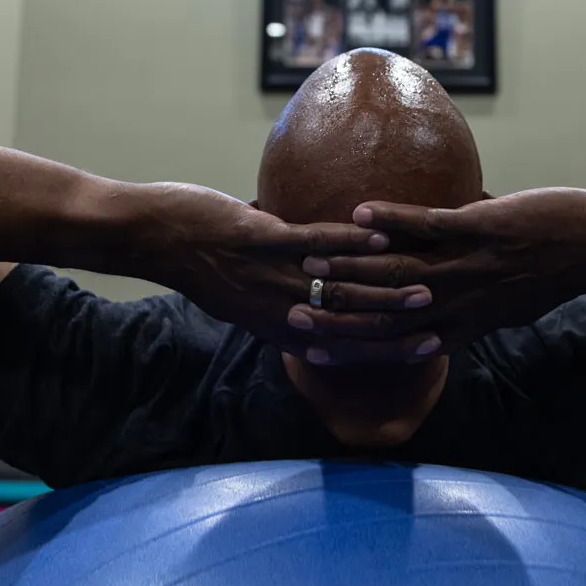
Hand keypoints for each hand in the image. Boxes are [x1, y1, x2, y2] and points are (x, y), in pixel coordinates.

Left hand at [124, 183, 440, 361]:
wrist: (151, 238)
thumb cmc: (193, 260)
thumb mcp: (237, 291)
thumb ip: (272, 295)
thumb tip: (305, 281)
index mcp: (271, 325)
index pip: (335, 345)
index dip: (378, 348)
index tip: (418, 345)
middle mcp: (273, 309)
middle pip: (344, 324)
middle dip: (392, 322)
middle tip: (434, 317)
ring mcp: (267, 276)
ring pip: (336, 287)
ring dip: (382, 283)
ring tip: (422, 277)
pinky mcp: (259, 241)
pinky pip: (312, 244)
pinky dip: (347, 242)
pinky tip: (378, 236)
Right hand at [287, 188, 585, 358]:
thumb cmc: (550, 274)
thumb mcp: (505, 306)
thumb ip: (468, 313)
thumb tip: (438, 314)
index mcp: (462, 325)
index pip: (395, 342)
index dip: (351, 345)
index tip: (310, 347)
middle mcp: (460, 303)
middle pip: (385, 311)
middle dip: (336, 310)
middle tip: (292, 306)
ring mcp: (469, 266)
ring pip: (398, 270)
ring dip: (351, 263)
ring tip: (311, 256)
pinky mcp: (481, 230)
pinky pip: (429, 226)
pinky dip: (393, 219)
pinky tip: (360, 211)